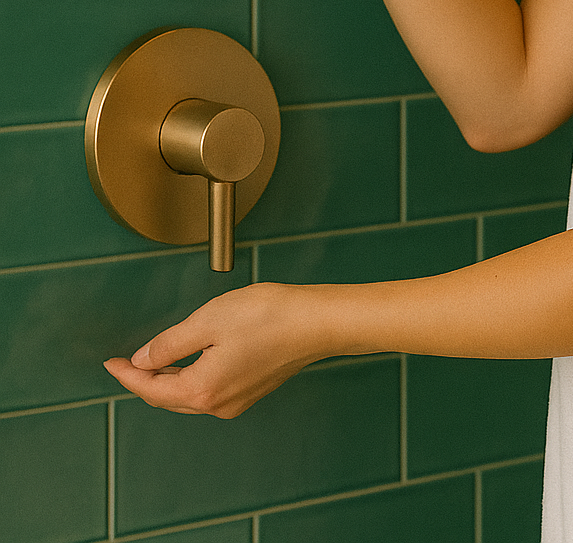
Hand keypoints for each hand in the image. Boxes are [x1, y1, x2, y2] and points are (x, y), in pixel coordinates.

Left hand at [103, 282, 326, 418]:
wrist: (316, 322)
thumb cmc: (270, 316)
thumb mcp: (208, 320)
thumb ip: (170, 343)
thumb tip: (143, 359)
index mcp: (203, 388)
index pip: (151, 388)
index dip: (126, 374)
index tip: (110, 363)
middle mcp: (219, 403)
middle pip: (168, 398)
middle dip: (143, 381)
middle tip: (125, 363)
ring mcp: (237, 399)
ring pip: (189, 395)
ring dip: (167, 381)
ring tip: (151, 361)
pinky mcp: (251, 389)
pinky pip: (208, 390)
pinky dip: (190, 378)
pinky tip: (189, 360)